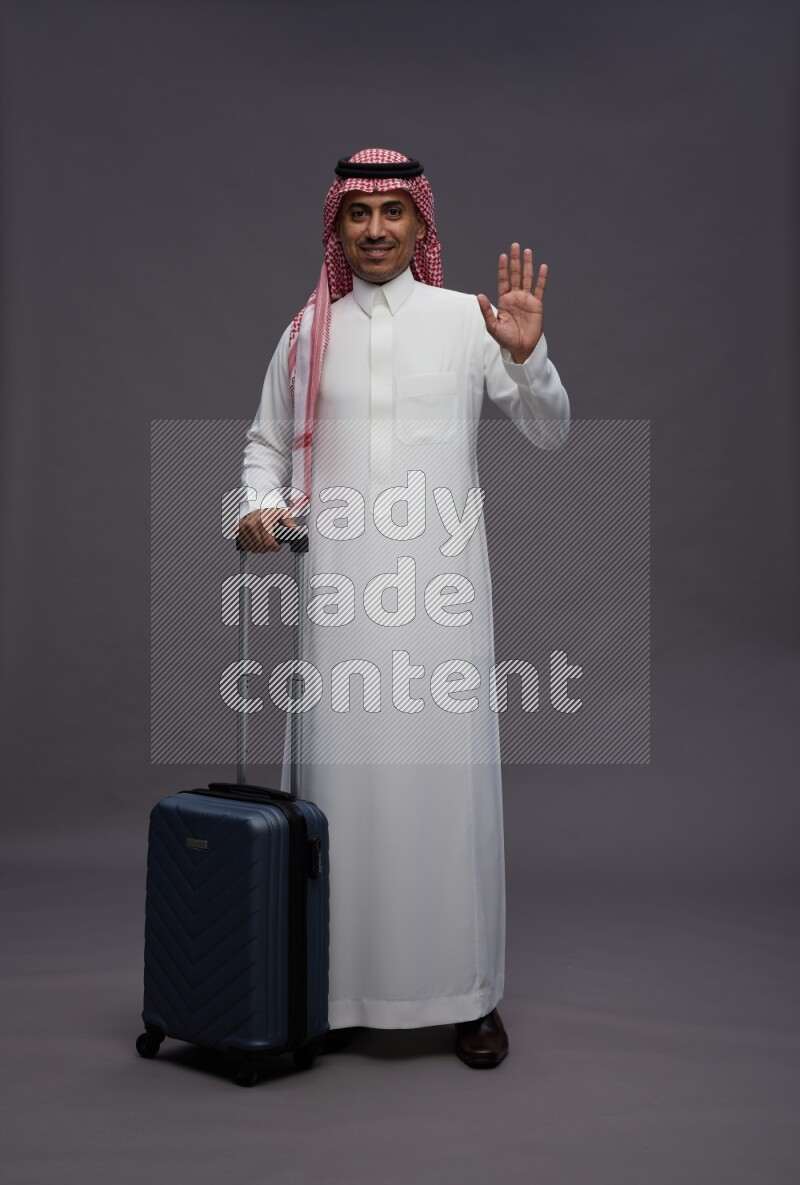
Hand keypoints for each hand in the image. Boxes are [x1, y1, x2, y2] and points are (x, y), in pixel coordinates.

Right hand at [236, 507, 299, 552]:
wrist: (257, 503)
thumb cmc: (270, 511)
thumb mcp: (282, 514)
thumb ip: (289, 521)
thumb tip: (294, 529)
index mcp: (263, 522)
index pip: (269, 544)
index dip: (275, 547)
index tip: (277, 546)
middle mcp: (251, 525)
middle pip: (260, 548)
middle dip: (267, 548)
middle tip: (271, 544)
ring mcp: (243, 527)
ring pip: (252, 548)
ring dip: (258, 548)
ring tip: (263, 542)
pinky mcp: (237, 528)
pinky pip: (244, 544)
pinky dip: (249, 545)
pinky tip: (255, 541)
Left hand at [477, 243, 546, 363]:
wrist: (521, 349)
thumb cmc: (505, 339)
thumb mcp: (493, 326)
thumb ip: (487, 311)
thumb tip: (479, 295)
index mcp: (504, 300)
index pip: (503, 280)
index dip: (503, 268)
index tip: (502, 256)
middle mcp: (516, 297)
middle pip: (515, 275)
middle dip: (515, 261)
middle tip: (515, 246)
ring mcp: (527, 300)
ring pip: (527, 278)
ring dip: (527, 265)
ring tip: (527, 251)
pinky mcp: (537, 305)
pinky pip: (540, 289)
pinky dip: (541, 278)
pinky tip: (542, 267)